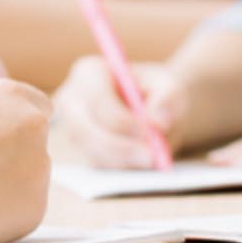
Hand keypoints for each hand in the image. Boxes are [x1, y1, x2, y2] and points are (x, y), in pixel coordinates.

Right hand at [0, 78, 52, 242]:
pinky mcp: (35, 208)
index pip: (36, 106)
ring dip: (8, 188)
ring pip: (30, 180)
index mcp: (11, 96)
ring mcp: (39, 168)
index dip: (16, 125)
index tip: (2, 138)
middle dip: (16, 157)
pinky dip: (3, 216)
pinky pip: (23, 211)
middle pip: (37, 143)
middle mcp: (34, 126)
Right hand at [51, 55, 185, 168]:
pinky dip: (121, 169)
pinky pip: (97, 166)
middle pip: (84, 130)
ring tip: (154, 159)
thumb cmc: (157, 91)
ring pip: (91, 152)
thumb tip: (158, 121)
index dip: (122, 120)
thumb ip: (169, 97)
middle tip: (151, 157)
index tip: (150, 132)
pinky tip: (142, 164)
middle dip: (119, 147)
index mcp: (88, 73)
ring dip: (124, 161)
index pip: (97, 99)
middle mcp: (71, 101)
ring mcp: (72, 129)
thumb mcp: (170, 85)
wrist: (154, 109)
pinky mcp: (81, 152)